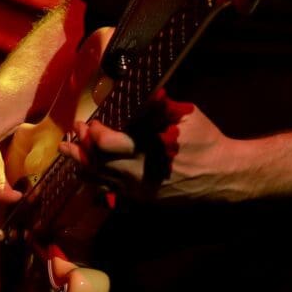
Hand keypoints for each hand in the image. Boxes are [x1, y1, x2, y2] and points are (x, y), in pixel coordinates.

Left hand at [59, 97, 252, 202]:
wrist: (223, 174)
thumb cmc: (205, 139)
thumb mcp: (186, 115)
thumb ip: (158, 105)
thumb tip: (136, 92)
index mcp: (150, 149)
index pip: (109, 143)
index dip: (94, 133)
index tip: (89, 123)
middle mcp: (139, 173)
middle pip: (98, 163)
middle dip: (81, 147)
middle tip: (73, 133)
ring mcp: (140, 190)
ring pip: (100, 179)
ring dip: (81, 164)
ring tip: (67, 151)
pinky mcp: (142, 199)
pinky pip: (111, 190)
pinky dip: (96, 178)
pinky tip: (86, 169)